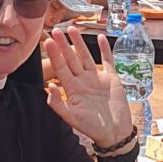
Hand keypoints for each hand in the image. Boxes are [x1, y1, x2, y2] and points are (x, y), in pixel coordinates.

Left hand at [43, 25, 130, 146]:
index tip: (48, 42)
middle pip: (71, 58)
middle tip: (56, 30)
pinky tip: (101, 38)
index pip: (61, 68)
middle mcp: (83, 81)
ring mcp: (97, 78)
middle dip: (63, 45)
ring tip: (72, 29)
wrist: (114, 132)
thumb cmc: (92, 127)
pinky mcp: (111, 78)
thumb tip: (50, 87)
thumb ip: (59, 104)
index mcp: (72, 89)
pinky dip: (104, 49)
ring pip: (86, 56)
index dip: (55, 55)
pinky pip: (107, 61)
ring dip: (79, 43)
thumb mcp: (72, 118)